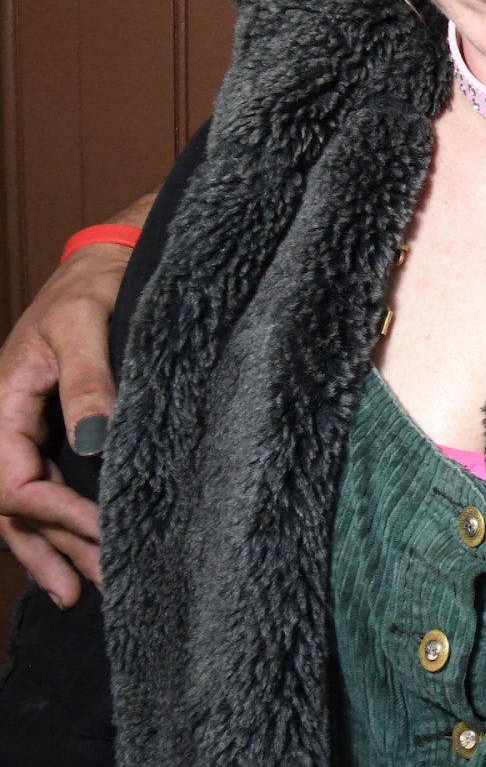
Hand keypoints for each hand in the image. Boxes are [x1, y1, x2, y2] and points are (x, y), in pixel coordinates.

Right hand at [0, 236, 132, 605]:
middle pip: (15, 505)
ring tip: (76, 594)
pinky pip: (35, 492)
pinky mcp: (43, 435)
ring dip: (48, 550)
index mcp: (1, 403)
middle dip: (56, 545)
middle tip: (100, 582)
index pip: (14, 480)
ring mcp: (19, 433)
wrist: (103, 262)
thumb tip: (93, 441)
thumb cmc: (93, 287)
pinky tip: (70, 558)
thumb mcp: (87, 325)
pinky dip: (50, 529)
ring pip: (21, 507)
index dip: (56, 512)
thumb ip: (88, 381)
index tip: (103, 530)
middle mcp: (2, 425)